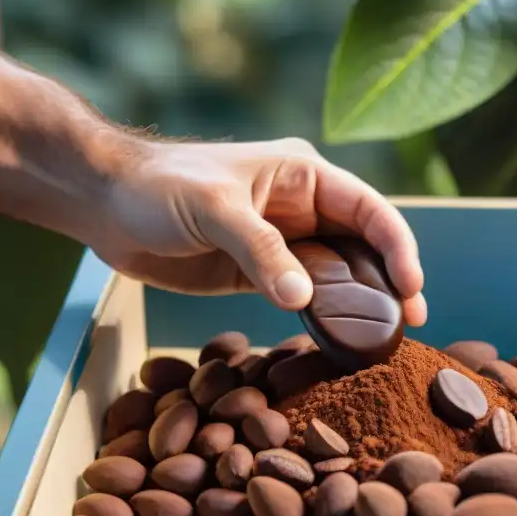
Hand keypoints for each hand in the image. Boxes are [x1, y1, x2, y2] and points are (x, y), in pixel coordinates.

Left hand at [93, 137, 426, 326]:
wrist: (105, 204)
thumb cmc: (159, 187)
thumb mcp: (213, 208)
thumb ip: (260, 250)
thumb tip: (304, 299)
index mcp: (303, 175)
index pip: (369, 209)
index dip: (397, 246)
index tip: (411, 286)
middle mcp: (303, 207)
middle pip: (364, 245)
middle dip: (391, 281)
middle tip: (412, 324)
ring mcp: (283, 243)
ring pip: (339, 274)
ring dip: (362, 303)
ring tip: (387, 339)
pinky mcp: (260, 273)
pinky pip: (305, 296)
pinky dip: (325, 316)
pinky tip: (340, 340)